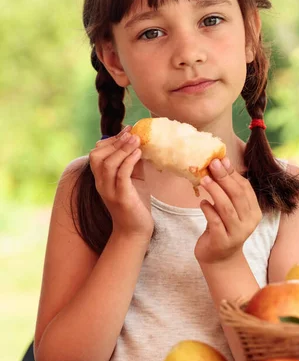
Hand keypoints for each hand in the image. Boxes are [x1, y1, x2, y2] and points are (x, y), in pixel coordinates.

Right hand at [89, 126, 153, 241]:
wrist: (136, 231)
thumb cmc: (135, 204)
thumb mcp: (134, 179)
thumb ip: (133, 163)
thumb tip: (140, 143)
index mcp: (101, 178)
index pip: (97, 153)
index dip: (111, 140)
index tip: (127, 130)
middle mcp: (101, 184)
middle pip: (98, 156)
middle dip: (115, 141)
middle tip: (132, 133)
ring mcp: (109, 191)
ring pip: (108, 164)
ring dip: (122, 149)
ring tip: (136, 140)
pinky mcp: (121, 198)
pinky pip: (121, 175)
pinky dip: (128, 161)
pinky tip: (139, 153)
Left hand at [195, 157, 262, 264]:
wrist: (220, 259)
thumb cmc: (224, 228)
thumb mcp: (230, 209)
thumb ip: (228, 190)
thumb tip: (222, 162)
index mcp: (254, 212)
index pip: (246, 188)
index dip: (233, 173)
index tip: (221, 160)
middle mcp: (248, 222)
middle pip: (238, 196)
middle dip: (224, 178)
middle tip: (212, 165)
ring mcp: (236, 233)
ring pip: (227, 208)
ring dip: (215, 191)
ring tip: (204, 180)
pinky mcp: (222, 241)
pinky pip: (215, 222)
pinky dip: (208, 210)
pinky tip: (202, 203)